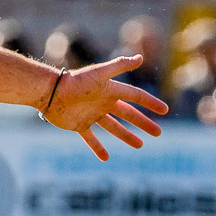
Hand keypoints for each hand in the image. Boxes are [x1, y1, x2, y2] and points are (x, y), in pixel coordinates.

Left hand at [42, 56, 167, 159]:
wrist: (51, 92)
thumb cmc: (76, 82)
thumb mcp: (101, 73)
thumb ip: (120, 66)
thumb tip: (141, 57)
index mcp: (110, 90)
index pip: (135, 96)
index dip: (150, 102)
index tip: (164, 110)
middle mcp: (103, 102)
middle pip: (128, 114)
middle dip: (143, 123)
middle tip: (158, 132)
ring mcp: (92, 114)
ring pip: (113, 127)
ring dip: (126, 136)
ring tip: (140, 145)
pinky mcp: (79, 125)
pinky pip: (91, 138)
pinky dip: (98, 148)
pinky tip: (106, 157)